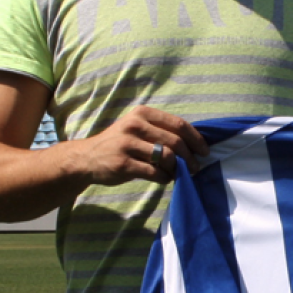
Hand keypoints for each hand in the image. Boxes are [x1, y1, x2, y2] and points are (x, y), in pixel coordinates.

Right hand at [70, 106, 208, 185]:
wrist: (87, 157)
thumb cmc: (119, 143)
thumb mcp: (136, 128)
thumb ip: (160, 131)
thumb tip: (194, 144)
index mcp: (142, 114)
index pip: (178, 124)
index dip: (195, 139)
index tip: (204, 151)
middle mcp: (134, 126)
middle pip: (175, 142)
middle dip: (190, 157)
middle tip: (196, 168)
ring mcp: (127, 145)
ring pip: (167, 157)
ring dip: (178, 169)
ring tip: (179, 174)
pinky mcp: (123, 164)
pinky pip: (155, 173)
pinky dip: (165, 178)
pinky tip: (165, 179)